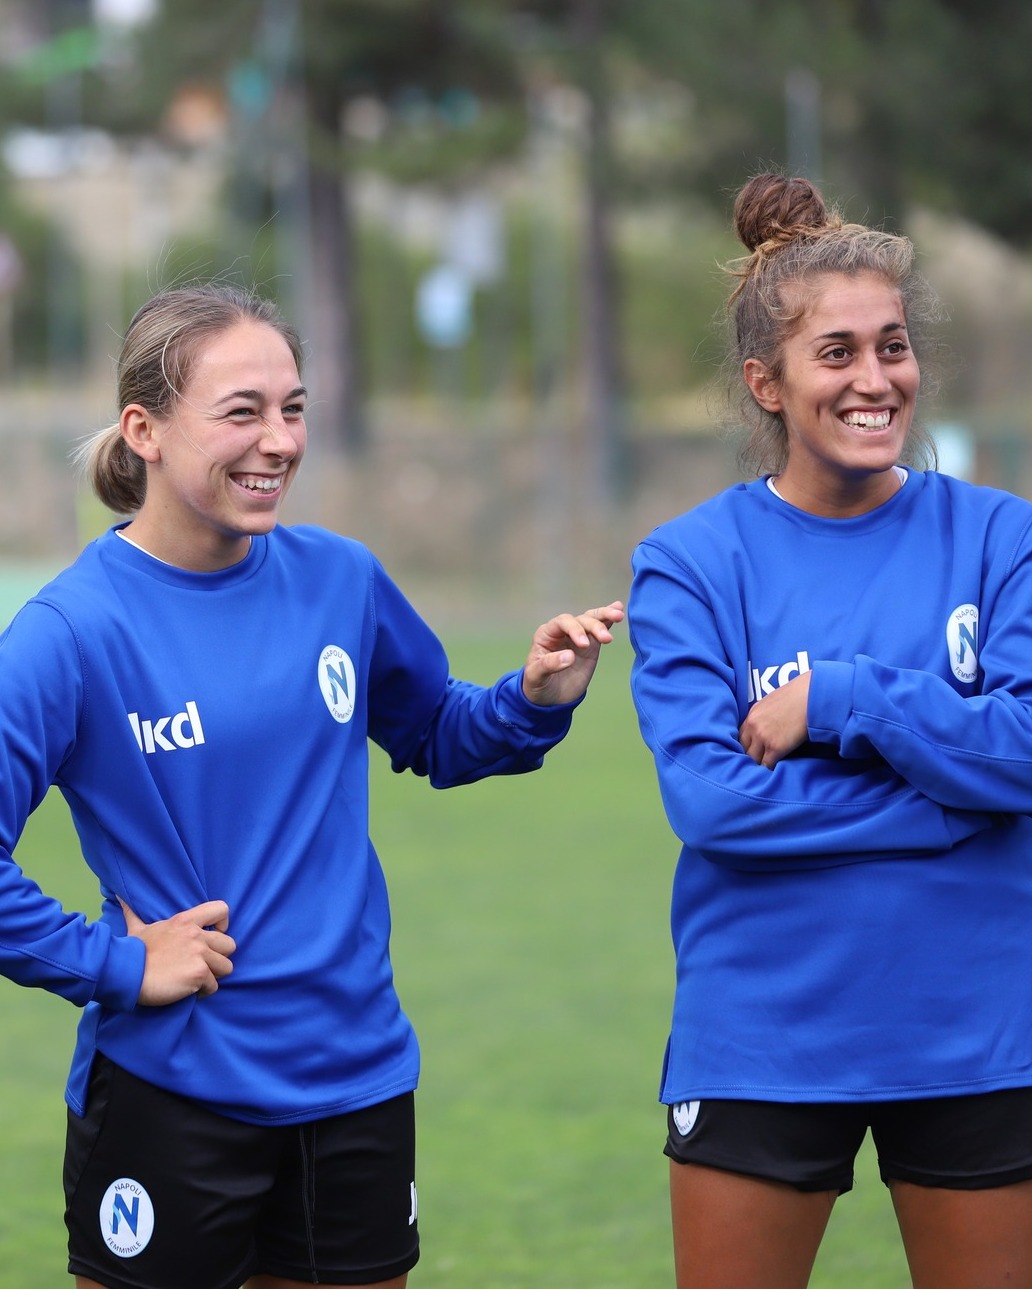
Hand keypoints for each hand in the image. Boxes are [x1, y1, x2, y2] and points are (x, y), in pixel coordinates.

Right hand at [121, 898, 235, 1005]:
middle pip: (230, 945)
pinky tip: (187, 990)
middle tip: (201, 965)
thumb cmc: (133, 953)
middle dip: (219, 957)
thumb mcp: (138, 928)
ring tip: (195, 979)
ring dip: (213, 976)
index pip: (221, 909)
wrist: (126, 974)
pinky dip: (203, 992)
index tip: (214, 935)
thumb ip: (135, 914)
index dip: (223, 924)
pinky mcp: (199, 973)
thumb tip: (120, 897)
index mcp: (185, 921)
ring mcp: (200, 954)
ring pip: (226, 967)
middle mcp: (196, 935)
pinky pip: (213, 986)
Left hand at [522, 601, 624, 706]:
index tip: (584, 645)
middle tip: (605, 638)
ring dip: (605, 616)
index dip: (574, 629)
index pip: (562, 623)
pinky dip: (608, 620)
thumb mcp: (536, 676)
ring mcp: (578, 637)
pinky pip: (600, 629)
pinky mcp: (591, 645)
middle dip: (594, 625)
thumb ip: (549, 664)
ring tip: (619, 616)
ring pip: (592, 620)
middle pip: (580, 620)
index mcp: (546, 634)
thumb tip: (570, 656)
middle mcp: (563, 631)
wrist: (549, 698)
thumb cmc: (537, 684)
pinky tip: (619, 611)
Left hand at [738, 670, 810, 769]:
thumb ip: (766, 715)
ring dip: (759, 765)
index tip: (753, 754)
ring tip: (765, 772)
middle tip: (758, 765)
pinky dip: (770, 770)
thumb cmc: (799, 697)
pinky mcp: (775, 747)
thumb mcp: (775, 702)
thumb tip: (768, 726)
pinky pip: (767, 765)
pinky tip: (775, 772)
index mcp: (752, 714)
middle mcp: (753, 726)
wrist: (812, 696)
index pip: (741, 736)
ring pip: (753, 760)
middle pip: (743, 749)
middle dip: (750, 757)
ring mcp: (762, 737)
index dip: (747, 747)